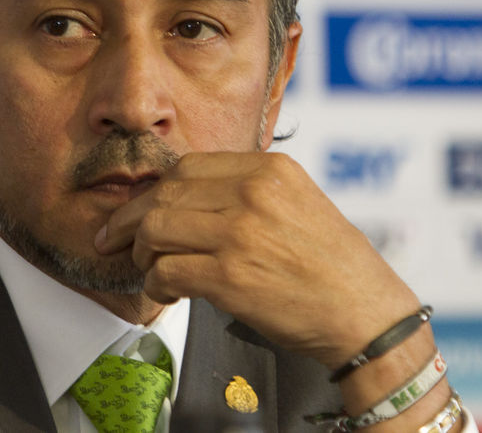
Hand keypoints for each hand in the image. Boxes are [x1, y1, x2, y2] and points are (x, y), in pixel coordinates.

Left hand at [94, 151, 421, 367]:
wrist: (367, 314)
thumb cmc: (333, 265)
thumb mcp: (298, 202)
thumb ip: (248, 191)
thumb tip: (186, 199)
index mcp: (270, 168)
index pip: (188, 166)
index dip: (154, 190)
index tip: (137, 208)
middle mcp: (253, 192)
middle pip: (165, 193)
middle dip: (130, 218)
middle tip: (114, 237)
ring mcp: (240, 233)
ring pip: (157, 229)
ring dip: (141, 251)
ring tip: (148, 266)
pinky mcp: (230, 276)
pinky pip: (167, 271)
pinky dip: (156, 283)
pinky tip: (166, 292)